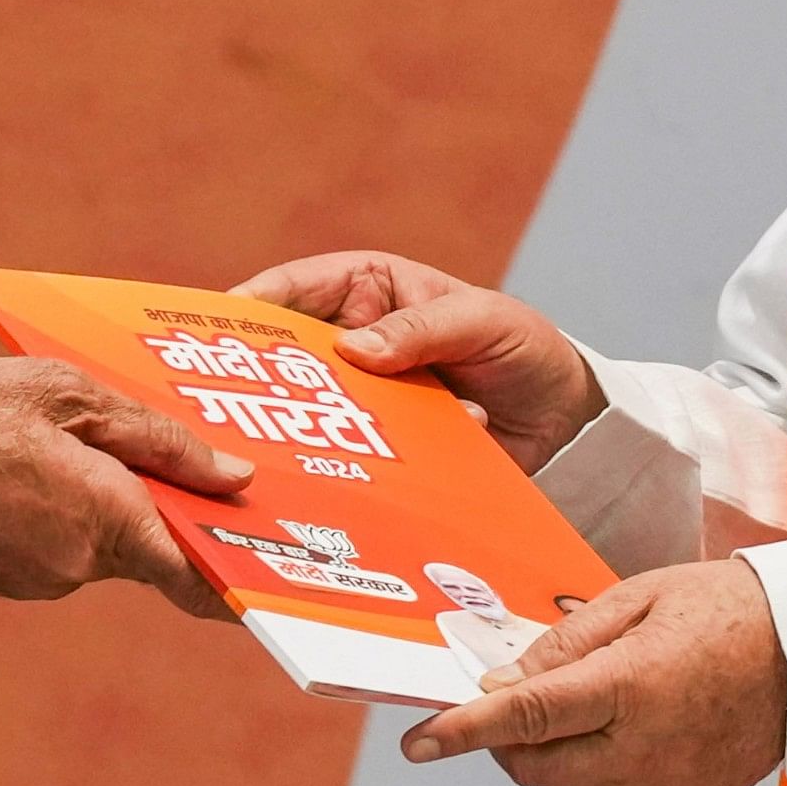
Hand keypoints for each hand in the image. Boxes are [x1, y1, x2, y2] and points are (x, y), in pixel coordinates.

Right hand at [0, 355, 250, 617]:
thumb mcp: (69, 392)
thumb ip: (158, 439)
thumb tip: (232, 477)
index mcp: (101, 514)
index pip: (193, 571)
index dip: (238, 579)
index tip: (278, 582)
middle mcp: (75, 564)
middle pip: (149, 545)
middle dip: (160, 506)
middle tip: (173, 456)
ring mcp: (35, 581)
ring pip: (101, 546)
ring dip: (104, 505)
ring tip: (73, 442)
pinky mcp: (3, 582)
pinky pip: (58, 551)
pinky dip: (61, 516)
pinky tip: (29, 468)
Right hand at [234, 251, 606, 470]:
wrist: (570, 422)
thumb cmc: (526, 349)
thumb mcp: (484, 321)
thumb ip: (422, 330)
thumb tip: (355, 349)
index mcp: (369, 290)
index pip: (294, 290)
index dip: (250, 308)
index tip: (215, 334)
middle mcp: (356, 344)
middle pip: (287, 359)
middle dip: (257, 382)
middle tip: (217, 411)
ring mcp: (365, 400)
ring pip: (310, 414)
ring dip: (293, 436)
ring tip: (256, 461)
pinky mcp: (381, 449)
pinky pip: (344, 459)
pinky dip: (331, 473)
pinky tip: (309, 495)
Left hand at [398, 559, 786, 785]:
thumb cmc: (726, 610)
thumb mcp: (637, 599)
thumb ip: (564, 644)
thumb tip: (504, 681)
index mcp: (631, 684)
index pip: (526, 716)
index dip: (463, 730)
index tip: (417, 743)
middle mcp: (645, 748)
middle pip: (535, 765)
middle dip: (508, 740)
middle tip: (519, 698)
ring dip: (553, 754)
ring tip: (594, 703)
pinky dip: (598, 768)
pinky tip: (630, 727)